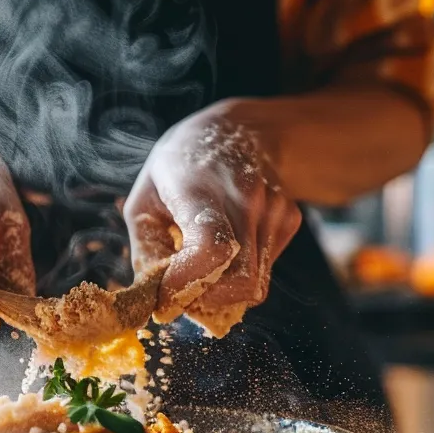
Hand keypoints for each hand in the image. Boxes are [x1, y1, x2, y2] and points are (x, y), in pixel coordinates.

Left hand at [123, 101, 301, 336]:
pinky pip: (263, 275)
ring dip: (222, 294)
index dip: (188, 284)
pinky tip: (227, 250)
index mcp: (199, 187)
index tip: (166, 300)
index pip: (210, 248)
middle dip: (205, 300)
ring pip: (253, 286)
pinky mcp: (289, 220)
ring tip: (199, 269)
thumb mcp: (144, 200)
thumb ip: (147, 251)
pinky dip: (240, 277)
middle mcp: (245, 198)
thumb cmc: (180, 169)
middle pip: (238, 280)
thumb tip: (155, 301)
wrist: (238, 131)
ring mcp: (273, 209)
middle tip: (181, 293)